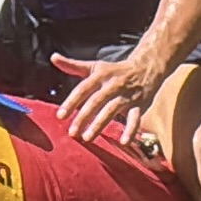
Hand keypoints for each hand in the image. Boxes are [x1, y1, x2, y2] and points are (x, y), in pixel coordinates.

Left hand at [49, 48, 167, 143]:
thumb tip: (53, 58)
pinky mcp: (140, 105)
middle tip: (72, 132)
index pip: (83, 89)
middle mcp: (113, 85)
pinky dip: (131, 130)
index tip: (60, 116)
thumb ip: (73, 66)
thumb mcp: (95, 66)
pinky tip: (123, 142)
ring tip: (87, 138)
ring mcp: (127, 95)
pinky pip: (135, 119)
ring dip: (100, 124)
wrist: (146, 67)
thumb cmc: (115, 71)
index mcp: (100, 75)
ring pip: (112, 110)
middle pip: (96, 101)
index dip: (71, 102)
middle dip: (84, 117)